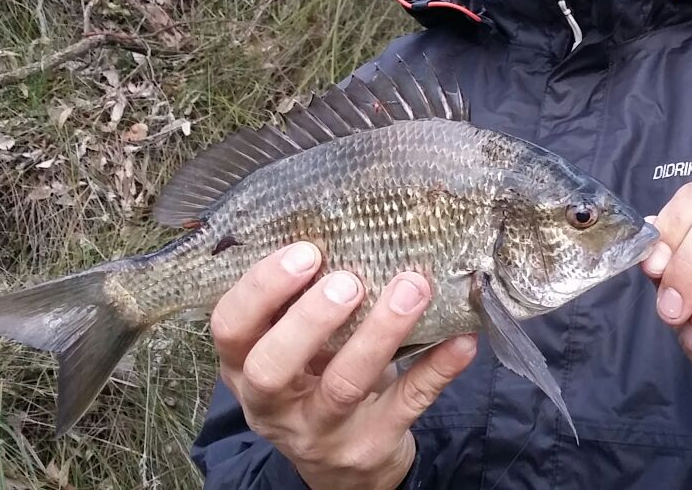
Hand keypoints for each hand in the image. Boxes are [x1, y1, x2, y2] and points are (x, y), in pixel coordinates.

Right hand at [210, 242, 476, 489]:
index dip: (260, 288)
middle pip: (271, 366)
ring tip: (412, 288)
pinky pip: (407, 404)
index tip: (305, 251)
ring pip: (343, 385)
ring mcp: (322, 431)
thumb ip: (303, 304)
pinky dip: (437, 368)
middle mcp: (274, 405)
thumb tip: (354, 226)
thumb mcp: (294, 351)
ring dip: (380, 332)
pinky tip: (462, 338)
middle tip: (348, 281)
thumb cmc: (316, 383)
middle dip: (309, 319)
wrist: (344, 468)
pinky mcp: (371, 445)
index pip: (230, 327)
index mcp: (245, 367)